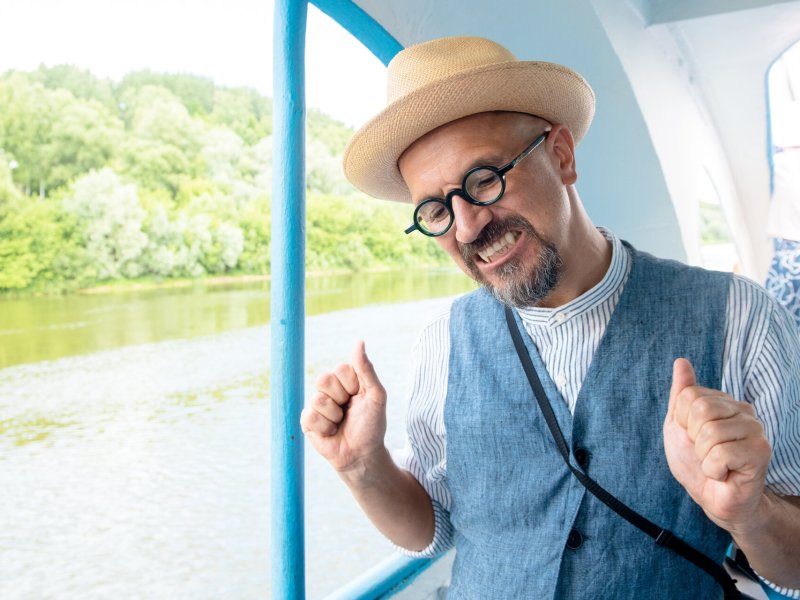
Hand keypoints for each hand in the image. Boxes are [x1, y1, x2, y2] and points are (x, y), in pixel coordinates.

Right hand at [300, 341, 387, 474]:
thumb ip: (366, 369)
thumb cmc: (372, 425)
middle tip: (348, 411)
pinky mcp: (307, 422)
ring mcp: (317, 405)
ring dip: (334, 416)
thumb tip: (359, 341)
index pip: (340, 369)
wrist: (363, 455)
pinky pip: (310, 416)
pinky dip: (325, 428)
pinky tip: (331, 433)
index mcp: (346, 380)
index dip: (352, 386)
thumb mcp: (376, 395)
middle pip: (323, 379)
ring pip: (317, 399)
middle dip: (340, 399)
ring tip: (340, 424)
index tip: (360, 398)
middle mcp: (330, 390)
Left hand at [663, 358, 771, 533]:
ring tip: (715, 463)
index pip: (689, 395)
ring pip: (709, 432)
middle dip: (693, 438)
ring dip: (703, 456)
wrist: (712, 497)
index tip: (693, 437)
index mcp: (723, 402)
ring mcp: (755, 430)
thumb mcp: (678, 425)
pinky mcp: (760, 452)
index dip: (682, 421)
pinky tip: (724, 473)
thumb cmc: (696, 462)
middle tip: (705, 452)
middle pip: (700, 410)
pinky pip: (721, 453)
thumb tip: (681, 361)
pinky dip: (713, 469)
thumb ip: (680, 394)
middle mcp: (743, 411)